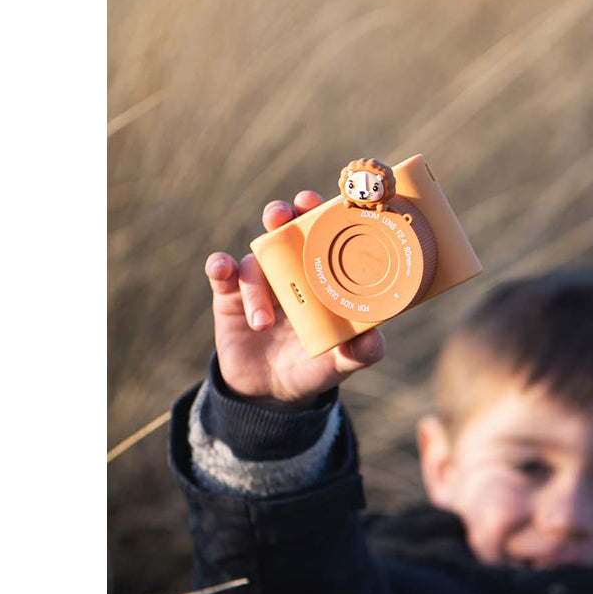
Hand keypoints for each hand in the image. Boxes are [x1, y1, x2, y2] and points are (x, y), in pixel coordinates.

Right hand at [205, 191, 386, 402]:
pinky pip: (221, 273)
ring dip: (256, 283)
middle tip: (281, 217)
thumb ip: (359, 353)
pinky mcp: (229, 296)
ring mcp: (260, 281)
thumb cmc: (315, 365)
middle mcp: (290, 269)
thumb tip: (373, 342)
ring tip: (263, 322)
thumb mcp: (341, 362)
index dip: (322, 211)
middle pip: (284, 228)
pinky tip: (221, 268)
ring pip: (254, 260)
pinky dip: (219, 266)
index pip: (323, 233)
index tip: (318, 202)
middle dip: (282, 215)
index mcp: (321, 274)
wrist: (272, 392)